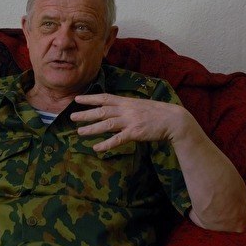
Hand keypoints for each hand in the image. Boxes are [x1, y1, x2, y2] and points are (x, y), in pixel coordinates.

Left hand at [71, 93, 190, 151]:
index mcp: (127, 102)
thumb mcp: (140, 105)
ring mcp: (130, 121)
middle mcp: (126, 110)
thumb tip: (115, 109)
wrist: (174, 120)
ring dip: (92, 129)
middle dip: (86, 114)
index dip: (90, 98)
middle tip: (71, 117)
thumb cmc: (158, 113)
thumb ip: (127, 107)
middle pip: (102, 111)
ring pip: (106, 124)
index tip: (77, 99)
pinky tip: (97, 148)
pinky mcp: (135, 133)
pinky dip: (106, 144)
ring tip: (80, 132)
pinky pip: (118, 139)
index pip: (105, 97)